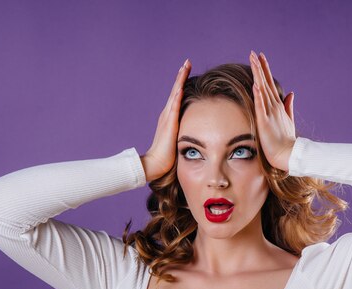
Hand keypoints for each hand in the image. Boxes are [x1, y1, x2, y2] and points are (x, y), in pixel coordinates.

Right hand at [142, 58, 190, 181]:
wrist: (155, 164)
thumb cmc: (167, 156)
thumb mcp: (178, 139)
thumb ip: (184, 132)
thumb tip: (196, 132)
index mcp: (169, 117)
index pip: (177, 96)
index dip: (182, 82)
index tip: (187, 70)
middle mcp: (166, 114)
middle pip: (175, 90)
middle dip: (181, 76)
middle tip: (187, 62)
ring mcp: (166, 118)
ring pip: (174, 94)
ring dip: (179, 81)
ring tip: (184, 67)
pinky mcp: (169, 125)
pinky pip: (173, 108)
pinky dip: (177, 96)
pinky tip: (180, 87)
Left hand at [249, 50, 295, 170]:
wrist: (288, 155)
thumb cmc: (286, 141)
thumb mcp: (288, 121)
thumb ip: (288, 106)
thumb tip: (290, 93)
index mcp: (277, 106)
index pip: (269, 84)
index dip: (265, 70)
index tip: (260, 57)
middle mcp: (274, 106)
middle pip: (265, 83)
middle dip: (260, 67)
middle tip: (254, 53)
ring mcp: (270, 113)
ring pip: (263, 90)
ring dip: (258, 76)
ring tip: (254, 62)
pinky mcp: (265, 122)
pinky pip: (261, 107)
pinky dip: (259, 96)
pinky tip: (256, 86)